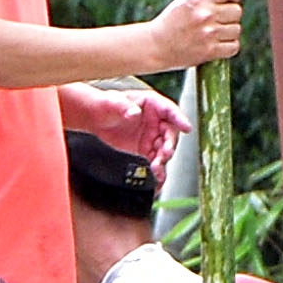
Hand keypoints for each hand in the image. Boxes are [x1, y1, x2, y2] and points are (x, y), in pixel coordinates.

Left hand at [59, 83, 187, 170]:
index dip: (180, 119)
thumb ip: (123, 106)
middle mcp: (157, 121)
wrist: (95, 118)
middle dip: (169, 145)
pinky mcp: (145, 150)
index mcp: (153, 104)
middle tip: (165, 154)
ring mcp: (152, 137)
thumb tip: (134, 113)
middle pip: (170, 134)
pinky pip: (155, 161)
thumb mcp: (112, 102)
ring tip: (156, 169)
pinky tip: (156, 180)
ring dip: (162, 160)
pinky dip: (157, 170)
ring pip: (164, 150)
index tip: (187, 128)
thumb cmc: (106, 104)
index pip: (170, 111)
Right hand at [145, 0, 246, 73]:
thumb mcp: (183, 1)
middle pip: (237, 11)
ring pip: (236, 29)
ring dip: (229, 32)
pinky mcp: (210, 52)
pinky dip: (229, 46)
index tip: (230, 0)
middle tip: (219, 20)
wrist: (155, 46)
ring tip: (216, 33)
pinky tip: (219, 44)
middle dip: (230, 15)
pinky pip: (234, 46)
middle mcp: (205, 15)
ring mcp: (208, 34)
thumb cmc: (170, 22)